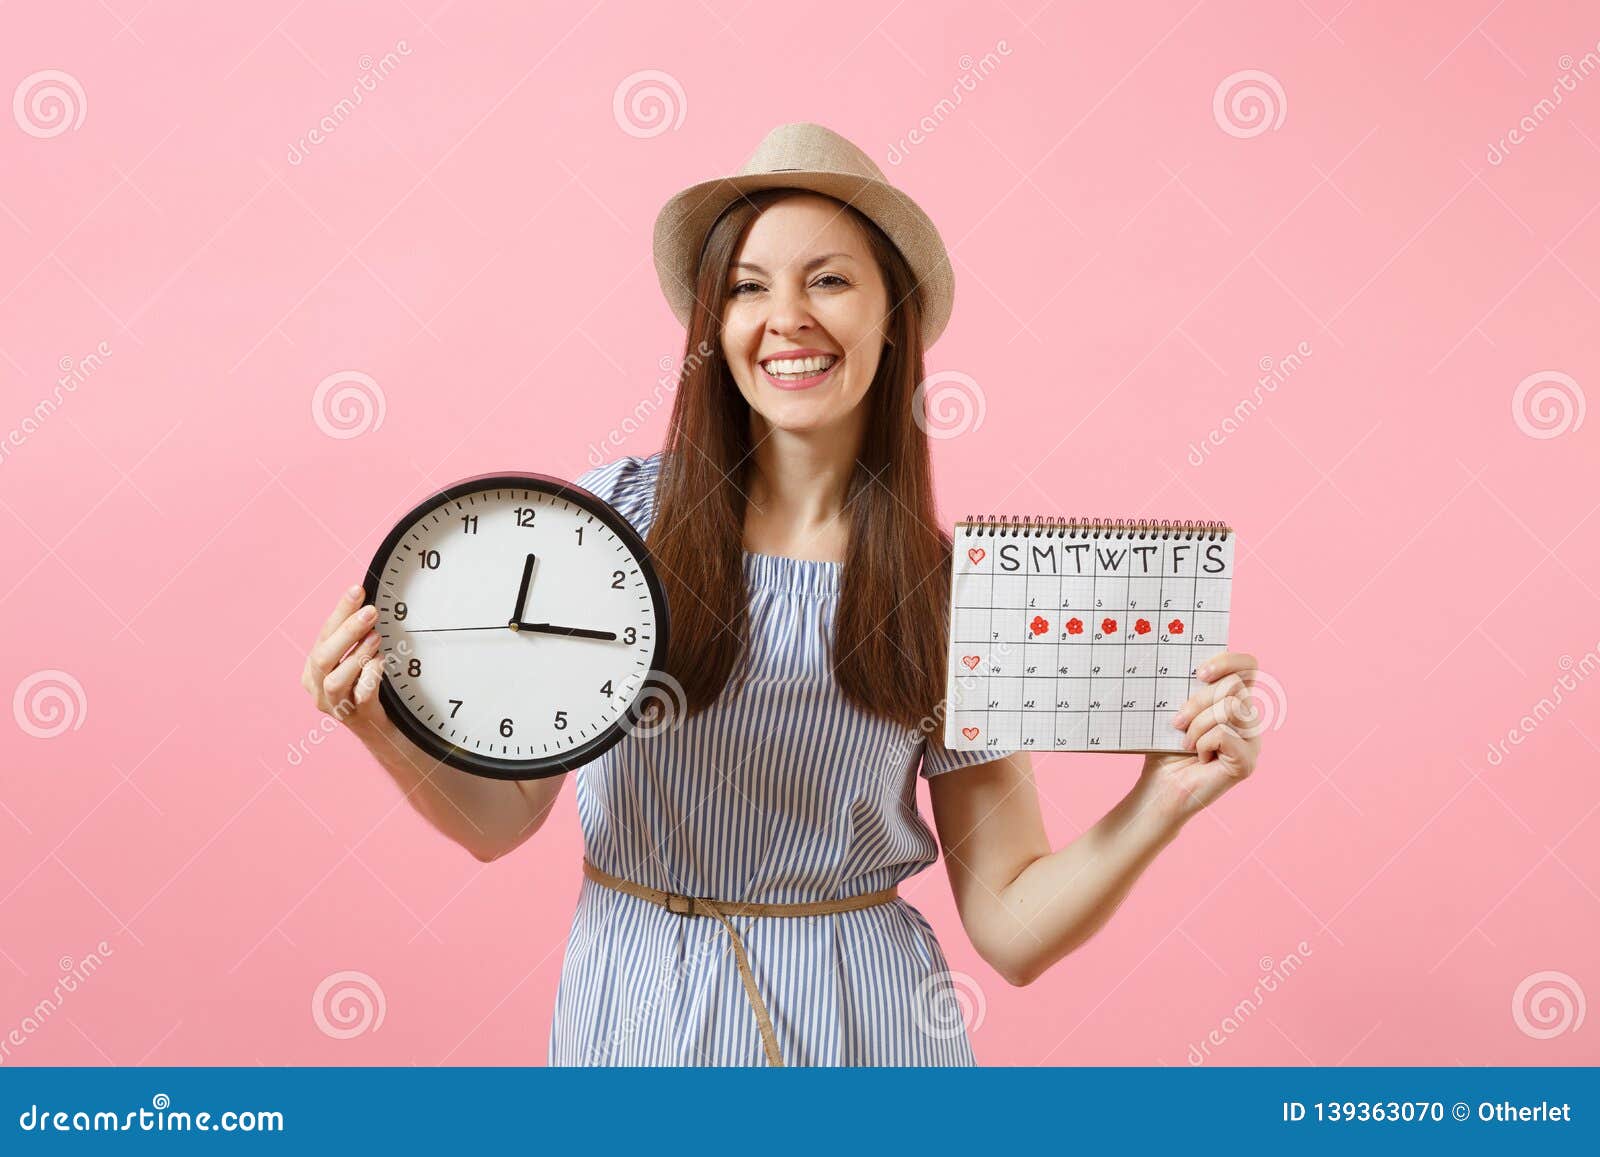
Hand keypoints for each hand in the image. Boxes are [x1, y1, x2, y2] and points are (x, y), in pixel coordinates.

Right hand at [300, 583, 389, 737]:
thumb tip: (364, 602)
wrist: (377, 727)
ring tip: (376, 637)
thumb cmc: (363, 686)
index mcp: (313, 670)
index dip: (340, 612)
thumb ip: (353, 637)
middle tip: (370, 612)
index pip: (323, 635)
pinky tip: (381, 662)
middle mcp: (318, 689)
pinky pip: (361, 697)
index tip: (357, 590)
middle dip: (346, 632)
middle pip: (322, 658)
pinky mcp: (357, 717)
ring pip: (334, 681)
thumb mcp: (353, 659)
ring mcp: (336, 706)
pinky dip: (370, 677)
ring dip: (357, 655)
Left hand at [1138, 651, 1263, 827]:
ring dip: (1197, 725)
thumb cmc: (1165, 747)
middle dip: (1198, 701)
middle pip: (1234, 685)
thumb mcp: (1174, 710)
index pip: (1248, 666)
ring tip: (1186, 742)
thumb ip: (1186, 687)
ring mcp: (1252, 740)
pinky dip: (1202, 744)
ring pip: (1230, 708)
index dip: (1228, 661)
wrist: (1160, 785)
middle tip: (1177, 723)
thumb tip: (1182, 662)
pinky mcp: (1248, 761)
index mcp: (1233, 699)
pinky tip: (1199, 757)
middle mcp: (1249, 717)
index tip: (1199, 672)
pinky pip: (1225, 734)